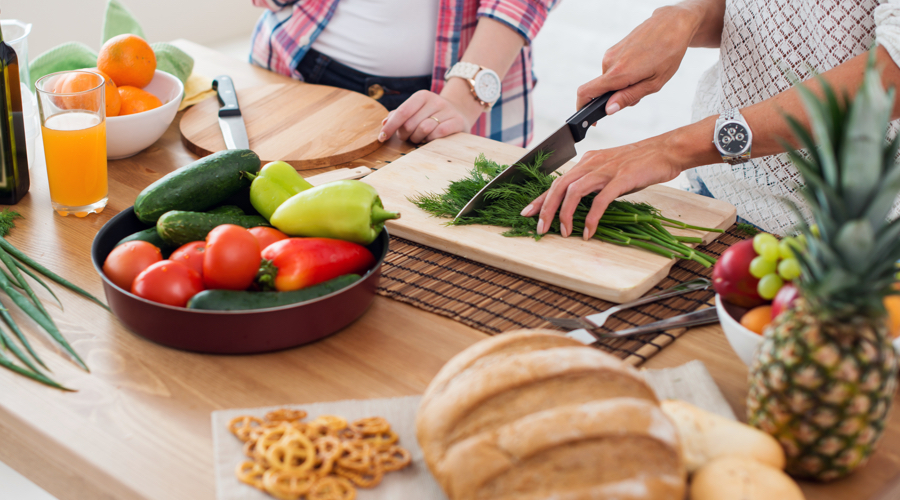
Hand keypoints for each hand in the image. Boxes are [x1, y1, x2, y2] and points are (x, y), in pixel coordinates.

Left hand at [378, 90, 471, 143]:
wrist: (460, 113)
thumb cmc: (431, 115)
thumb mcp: (416, 111)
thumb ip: (398, 116)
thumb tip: (384, 123)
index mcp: (422, 96)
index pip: (402, 112)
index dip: (390, 126)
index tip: (382, 138)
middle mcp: (435, 100)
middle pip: (410, 124)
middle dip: (405, 135)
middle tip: (408, 137)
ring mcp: (447, 110)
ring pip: (423, 129)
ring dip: (418, 139)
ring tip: (420, 139)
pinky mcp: (457, 121)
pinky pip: (438, 134)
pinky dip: (431, 140)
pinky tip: (430, 140)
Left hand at [520, 134, 687, 239]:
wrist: (666, 151)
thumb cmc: (640, 163)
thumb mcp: (609, 171)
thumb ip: (594, 184)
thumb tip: (578, 204)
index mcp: (587, 161)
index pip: (557, 181)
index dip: (541, 198)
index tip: (528, 213)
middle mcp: (591, 163)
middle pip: (559, 186)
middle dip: (546, 208)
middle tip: (540, 228)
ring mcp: (605, 170)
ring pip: (574, 191)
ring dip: (565, 214)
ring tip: (563, 232)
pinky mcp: (621, 178)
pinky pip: (600, 200)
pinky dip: (591, 217)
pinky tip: (588, 231)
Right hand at [576, 5, 700, 113]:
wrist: (672, 24)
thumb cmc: (669, 52)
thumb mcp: (653, 83)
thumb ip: (628, 97)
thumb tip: (608, 109)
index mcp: (618, 73)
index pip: (586, 93)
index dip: (583, 108)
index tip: (590, 118)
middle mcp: (610, 62)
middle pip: (601, 90)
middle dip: (615, 97)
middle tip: (639, 93)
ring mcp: (611, 53)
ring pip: (609, 80)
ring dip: (622, 85)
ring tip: (644, 75)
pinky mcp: (614, 48)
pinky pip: (613, 69)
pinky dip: (623, 74)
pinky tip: (641, 66)